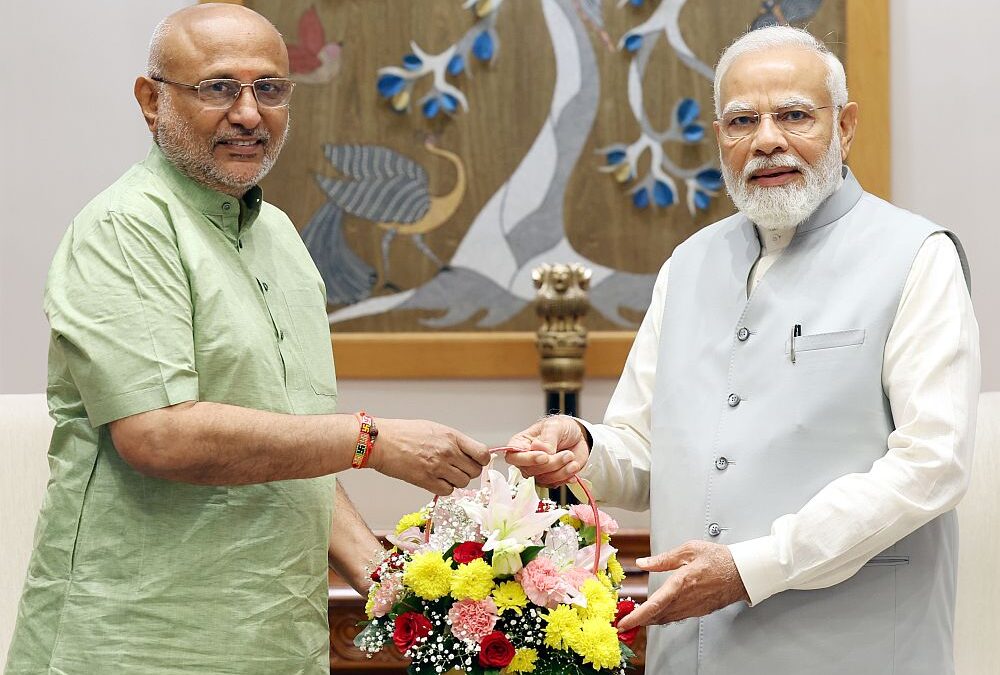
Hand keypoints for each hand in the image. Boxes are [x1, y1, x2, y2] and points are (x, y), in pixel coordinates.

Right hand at [369, 418, 489, 494]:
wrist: (381, 442)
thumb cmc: (404, 433)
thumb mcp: (434, 429)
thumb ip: (453, 441)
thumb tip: (468, 453)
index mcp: (451, 436)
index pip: (482, 454)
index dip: (482, 460)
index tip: (476, 461)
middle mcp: (448, 452)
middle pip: (475, 471)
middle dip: (468, 472)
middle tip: (457, 468)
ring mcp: (437, 467)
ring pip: (463, 483)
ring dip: (456, 481)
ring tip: (444, 473)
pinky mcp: (426, 480)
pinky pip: (447, 491)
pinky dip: (444, 488)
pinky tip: (436, 480)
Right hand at [504, 415, 589, 485]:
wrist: (579, 436)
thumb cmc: (562, 427)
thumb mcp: (555, 426)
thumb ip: (547, 438)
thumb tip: (539, 449)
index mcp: (521, 443)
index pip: (513, 457)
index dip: (527, 459)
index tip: (544, 457)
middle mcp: (527, 458)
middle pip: (530, 470)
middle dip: (551, 464)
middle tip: (567, 454)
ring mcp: (538, 469)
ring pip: (543, 479)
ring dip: (561, 471)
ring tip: (571, 457)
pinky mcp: (550, 477)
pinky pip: (554, 484)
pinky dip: (565, 477)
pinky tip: (572, 467)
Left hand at [616, 541, 749, 630]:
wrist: (744, 572)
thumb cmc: (720, 559)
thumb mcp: (689, 549)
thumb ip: (663, 559)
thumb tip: (643, 562)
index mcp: (682, 583)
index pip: (655, 604)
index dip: (637, 616)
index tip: (624, 622)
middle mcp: (687, 599)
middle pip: (657, 616)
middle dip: (639, 620)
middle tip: (624, 621)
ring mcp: (694, 607)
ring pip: (667, 618)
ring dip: (650, 619)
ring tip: (637, 618)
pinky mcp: (700, 610)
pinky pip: (678, 617)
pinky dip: (664, 617)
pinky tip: (658, 614)